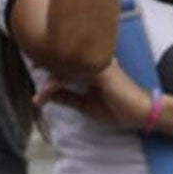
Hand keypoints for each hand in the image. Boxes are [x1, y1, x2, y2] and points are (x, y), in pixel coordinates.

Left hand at [37, 61, 151, 128]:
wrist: (141, 114)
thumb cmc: (118, 109)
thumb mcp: (86, 105)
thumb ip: (69, 97)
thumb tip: (48, 94)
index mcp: (93, 68)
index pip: (69, 61)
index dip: (51, 62)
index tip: (35, 65)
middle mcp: (96, 62)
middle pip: (66, 59)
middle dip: (47, 63)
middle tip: (31, 67)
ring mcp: (99, 66)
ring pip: (68, 66)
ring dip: (50, 78)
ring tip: (38, 93)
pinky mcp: (102, 73)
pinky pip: (75, 74)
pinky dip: (58, 82)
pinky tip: (48, 90)